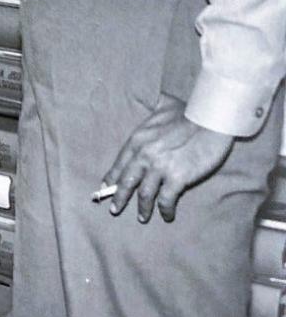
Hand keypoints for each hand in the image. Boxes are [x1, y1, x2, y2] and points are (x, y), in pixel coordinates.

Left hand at [102, 93, 233, 222]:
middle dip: (120, 198)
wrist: (211, 119)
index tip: (106, 187)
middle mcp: (145, 154)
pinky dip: (165, 210)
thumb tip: (151, 100)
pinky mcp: (177, 177)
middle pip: (127, 181)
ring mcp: (160, 167)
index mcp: (138, 139)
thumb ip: (152, 110)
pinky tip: (167, 215)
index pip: (120, 162)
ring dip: (143, 208)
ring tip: (143, 217)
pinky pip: (166, 200)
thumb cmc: (189, 112)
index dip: (112, 177)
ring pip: (145, 194)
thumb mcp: (163, 107)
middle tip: (114, 209)